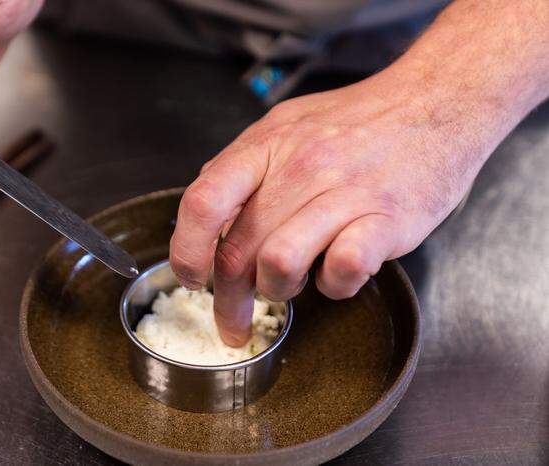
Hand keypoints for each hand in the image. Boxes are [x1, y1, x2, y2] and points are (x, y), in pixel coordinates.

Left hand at [169, 70, 487, 346]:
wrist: (436, 101)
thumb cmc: (359, 120)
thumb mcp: (287, 124)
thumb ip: (244, 165)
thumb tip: (207, 208)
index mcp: (267, 146)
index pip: (204, 203)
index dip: (187, 251)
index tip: (192, 278)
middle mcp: (301, 168)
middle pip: (238, 251)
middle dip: (228, 300)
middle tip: (233, 320)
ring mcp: (345, 193)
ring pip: (280, 265)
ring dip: (278, 290)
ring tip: (292, 284)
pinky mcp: (387, 220)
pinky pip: (342, 271)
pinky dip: (334, 286)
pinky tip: (338, 272)